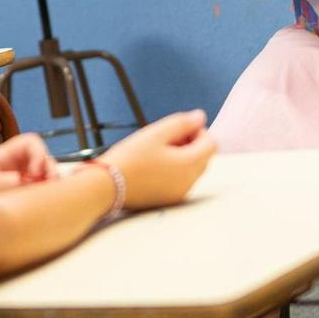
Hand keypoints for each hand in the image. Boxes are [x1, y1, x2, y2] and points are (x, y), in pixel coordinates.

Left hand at [0, 134, 54, 194]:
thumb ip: (8, 181)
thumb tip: (30, 181)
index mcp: (4, 155)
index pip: (30, 142)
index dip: (38, 153)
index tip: (35, 173)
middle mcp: (14, 164)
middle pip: (42, 157)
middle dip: (50, 168)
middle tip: (49, 184)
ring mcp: (20, 178)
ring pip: (44, 173)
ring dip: (50, 181)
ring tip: (47, 194)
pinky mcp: (22, 193)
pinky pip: (40, 189)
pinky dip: (46, 192)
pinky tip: (42, 201)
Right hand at [101, 110, 216, 211]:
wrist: (108, 185)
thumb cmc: (130, 158)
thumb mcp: (156, 133)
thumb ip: (182, 123)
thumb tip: (200, 117)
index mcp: (189, 164)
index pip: (211, 143)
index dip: (198, 131)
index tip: (178, 129)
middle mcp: (189, 182)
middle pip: (204, 158)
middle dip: (192, 144)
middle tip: (166, 138)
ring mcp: (180, 193)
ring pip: (193, 170)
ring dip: (184, 157)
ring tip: (157, 152)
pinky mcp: (169, 200)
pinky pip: (182, 181)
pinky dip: (175, 171)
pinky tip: (154, 166)